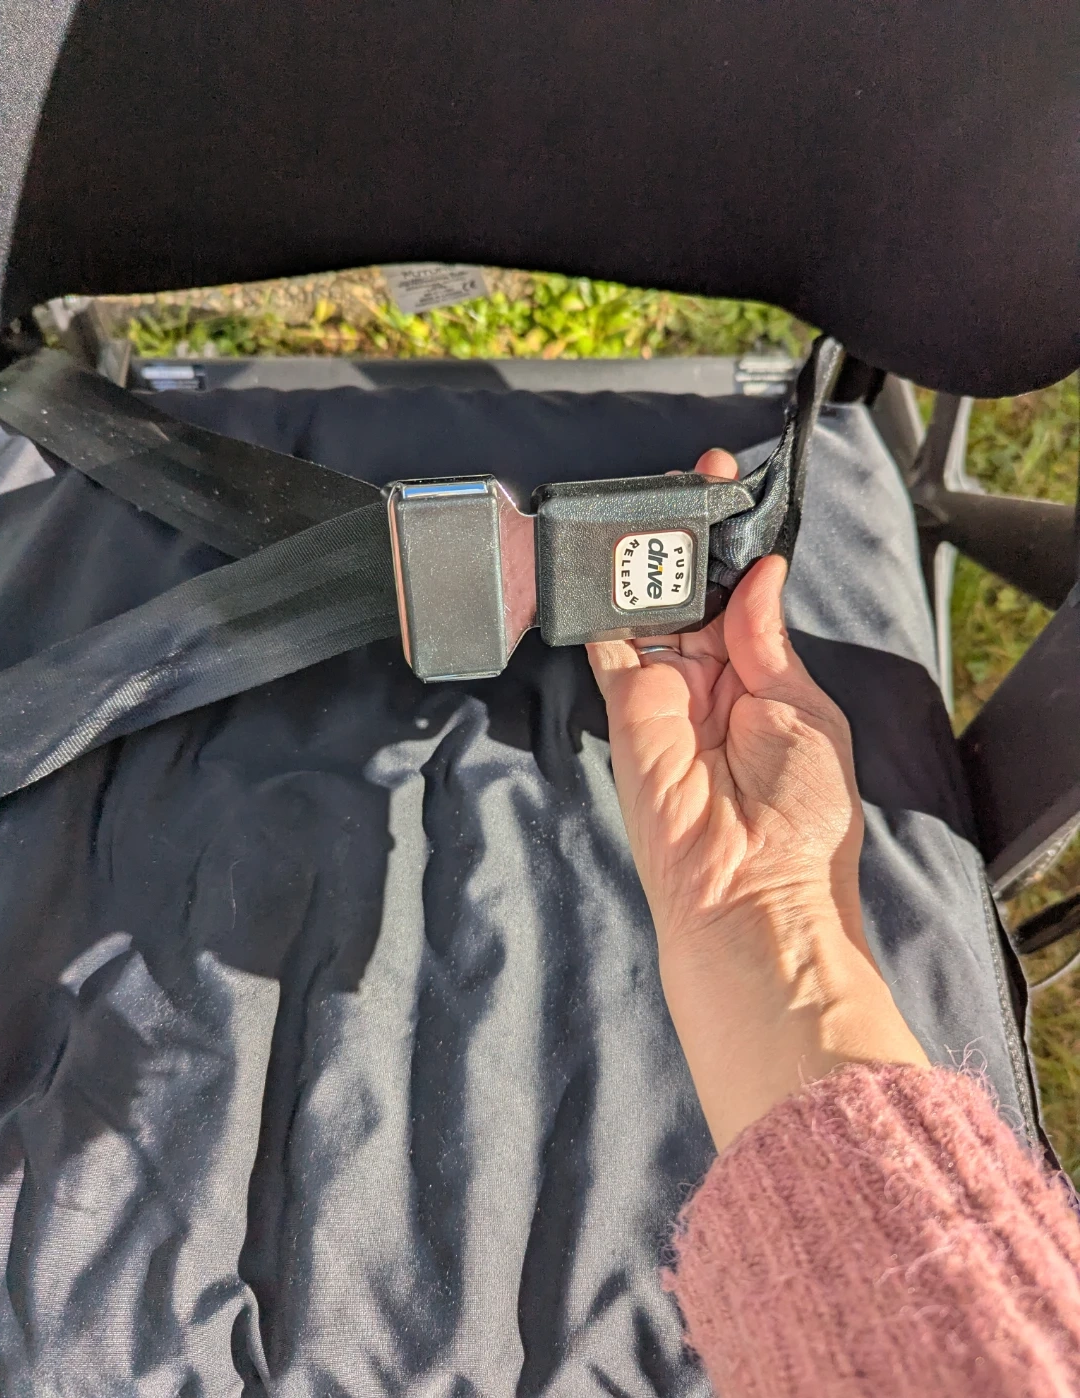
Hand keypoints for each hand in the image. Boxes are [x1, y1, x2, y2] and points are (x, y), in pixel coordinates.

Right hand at [587, 448, 927, 1150]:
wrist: (753, 899)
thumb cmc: (801, 819)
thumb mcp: (804, 710)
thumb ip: (765, 640)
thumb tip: (759, 573)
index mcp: (761, 685)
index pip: (738, 600)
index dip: (730, 548)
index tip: (725, 489)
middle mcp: (709, 686)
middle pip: (690, 596)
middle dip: (690, 541)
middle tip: (690, 481)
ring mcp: (664, 696)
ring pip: (650, 609)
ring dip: (652, 560)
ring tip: (656, 499)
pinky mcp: (627, 709)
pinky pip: (613, 642)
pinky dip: (610, 597)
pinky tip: (617, 550)